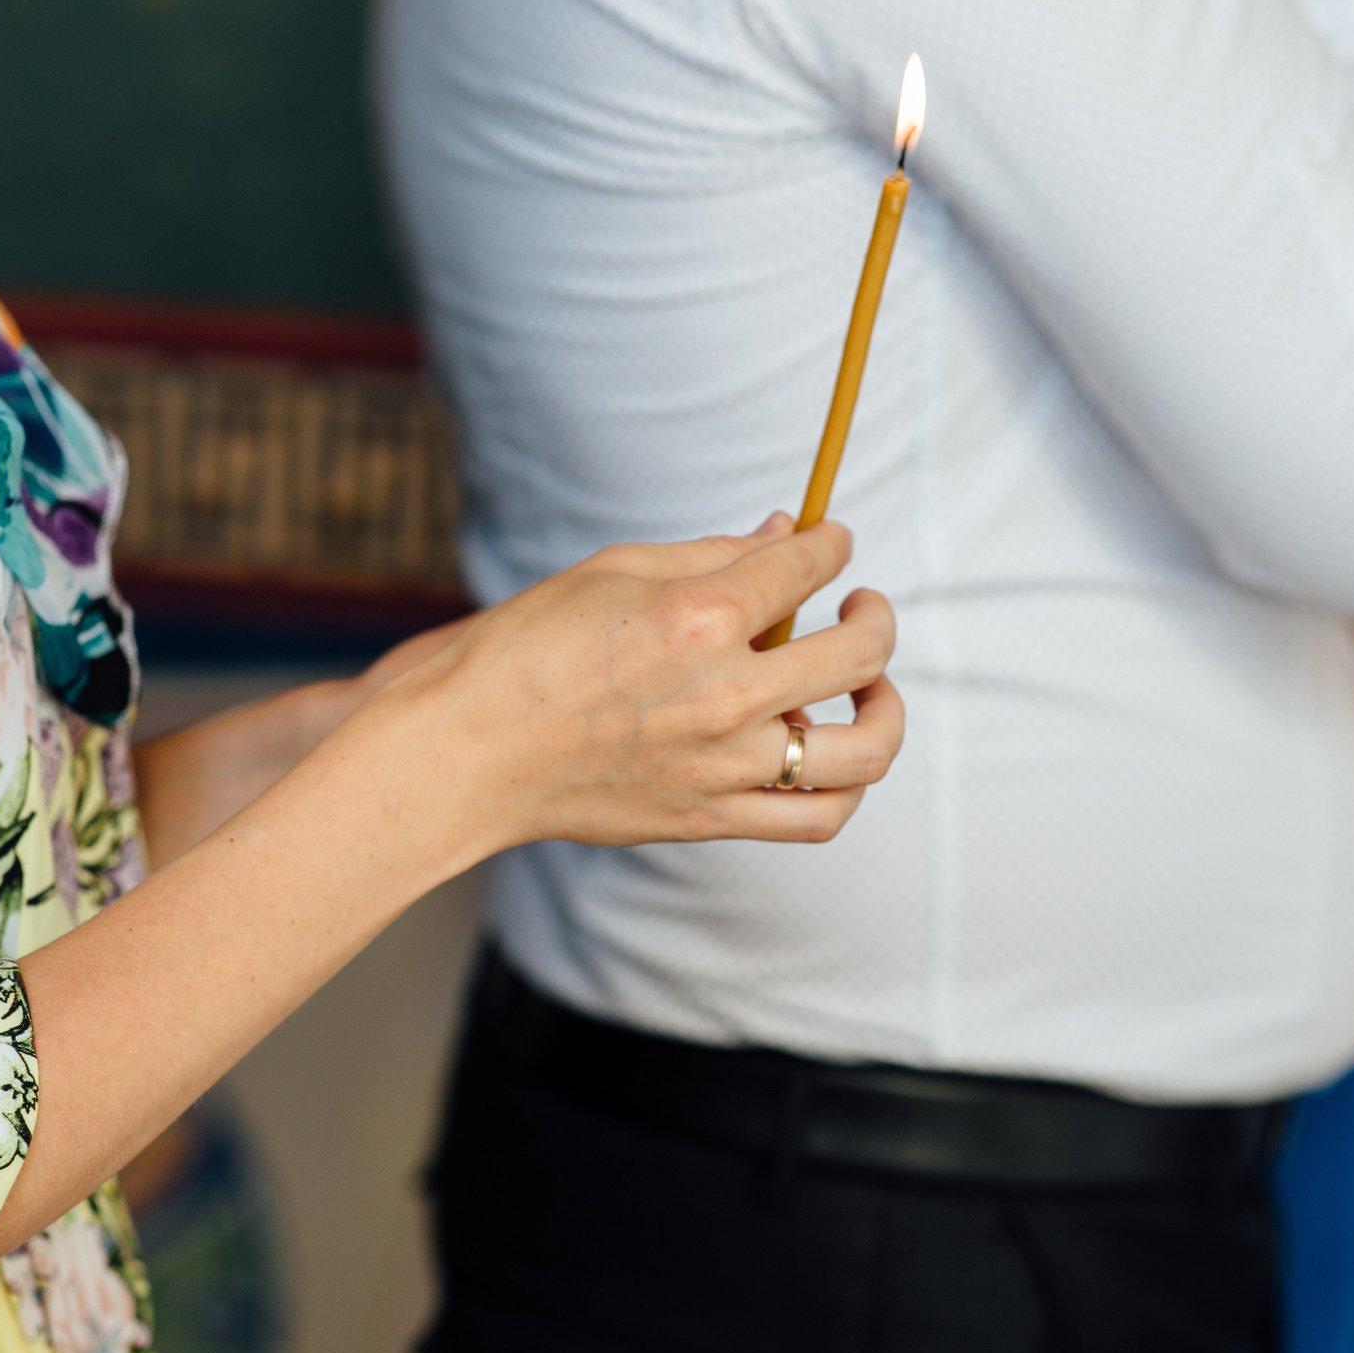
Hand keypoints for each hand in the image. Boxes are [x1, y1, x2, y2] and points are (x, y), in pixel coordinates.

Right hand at [363, 511, 901, 852]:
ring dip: (886, 710)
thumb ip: (714, 554)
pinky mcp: (711, 819)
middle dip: (875, 618)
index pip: (805, 569)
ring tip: (870, 688)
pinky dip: (842, 784)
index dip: (830, 546)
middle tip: (863, 607)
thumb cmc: (526, 650)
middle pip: (858, 653)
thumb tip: (786, 533)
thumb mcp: (616, 572)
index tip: (830, 542)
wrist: (467, 754)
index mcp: (698, 618)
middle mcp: (724, 696)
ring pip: (862, 750)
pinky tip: (822, 747)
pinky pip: (816, 817)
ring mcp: (724, 768)